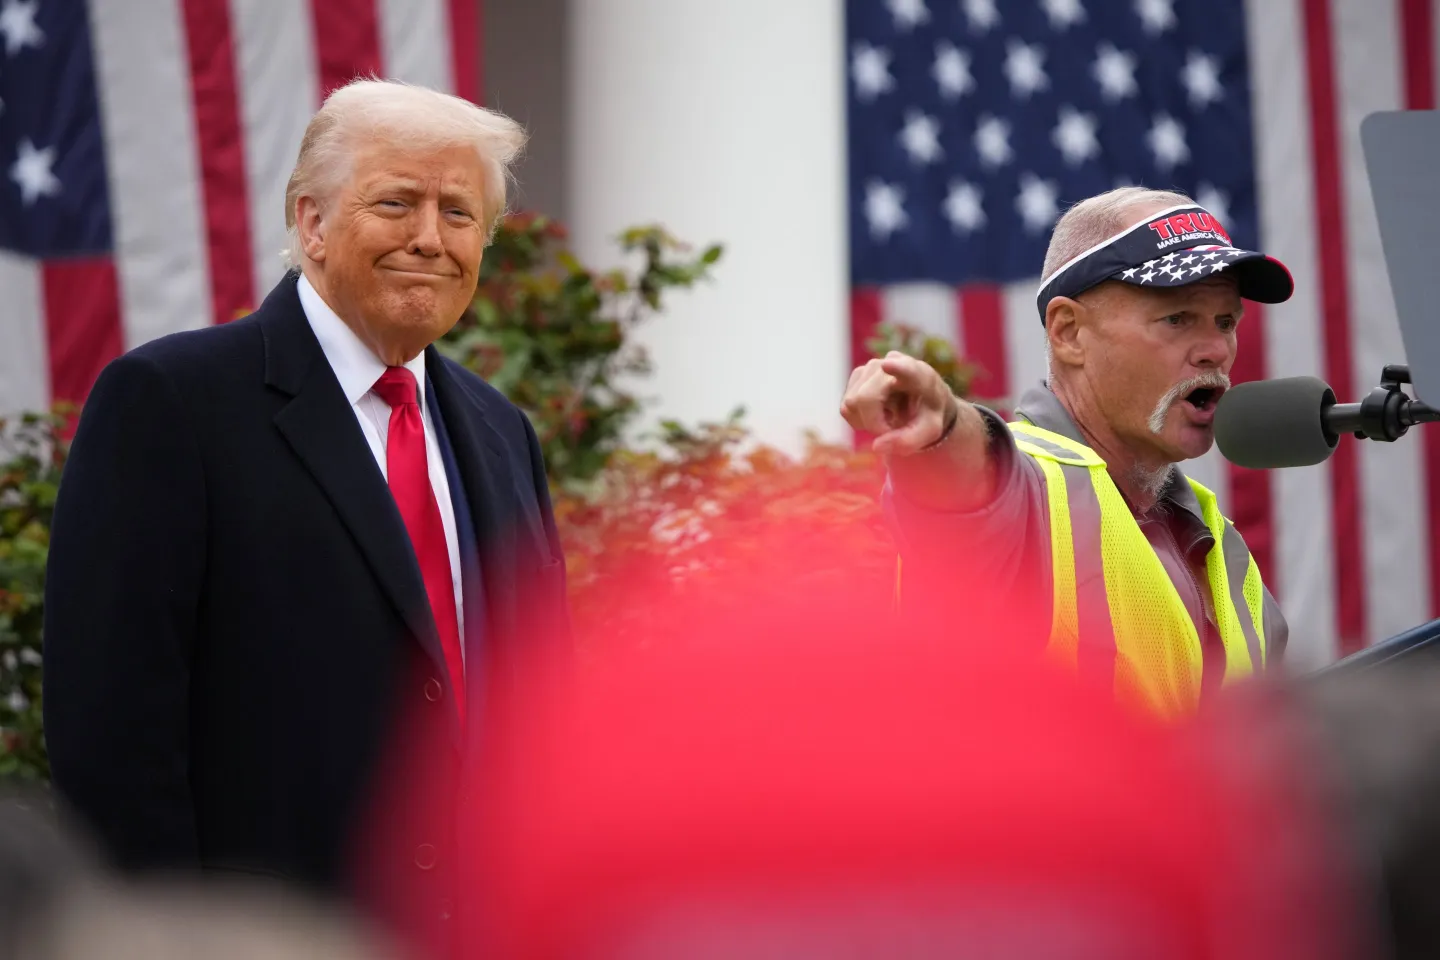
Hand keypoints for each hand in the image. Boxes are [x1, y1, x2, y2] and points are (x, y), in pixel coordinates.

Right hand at [841, 352, 957, 457]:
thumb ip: (908, 441)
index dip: (897, 368)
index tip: (888, 365)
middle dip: (873, 423)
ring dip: (867, 421)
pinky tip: (877, 412)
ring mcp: (871, 367)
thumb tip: (876, 446)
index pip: (907, 369)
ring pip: (851, 404)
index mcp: (920, 375)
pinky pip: (846, 407)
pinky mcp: (857, 375)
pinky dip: (859, 418)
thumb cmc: (927, 414)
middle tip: (892, 428)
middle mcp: (892, 362)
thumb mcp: (929, 432)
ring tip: (888, 415)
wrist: (922, 400)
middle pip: (865, 399)